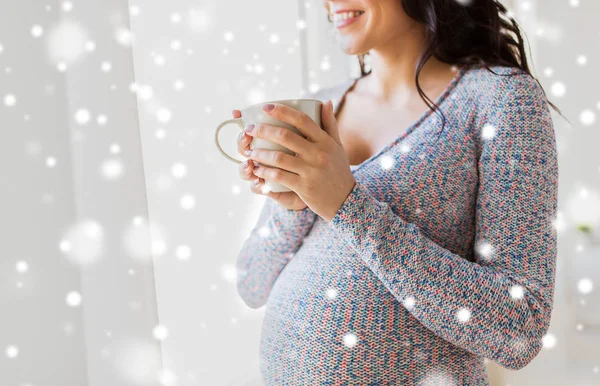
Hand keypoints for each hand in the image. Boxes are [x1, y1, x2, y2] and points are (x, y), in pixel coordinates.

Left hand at [244, 100, 355, 221]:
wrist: (345, 201)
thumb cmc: (339, 170)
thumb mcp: (337, 146)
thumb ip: (330, 124)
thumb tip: (326, 101)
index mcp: (325, 141)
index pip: (303, 119)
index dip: (283, 111)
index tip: (266, 107)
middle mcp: (318, 154)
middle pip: (285, 136)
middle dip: (263, 130)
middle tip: (250, 129)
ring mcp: (311, 171)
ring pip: (278, 157)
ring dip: (260, 153)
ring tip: (249, 152)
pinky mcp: (304, 187)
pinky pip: (279, 176)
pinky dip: (265, 172)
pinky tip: (257, 170)